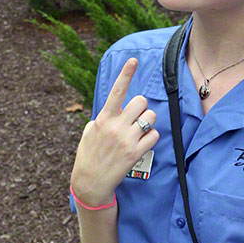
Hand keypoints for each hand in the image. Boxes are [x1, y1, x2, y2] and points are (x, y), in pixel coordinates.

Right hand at [70, 58, 158, 206]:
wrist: (90, 182)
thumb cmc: (88, 155)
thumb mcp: (89, 132)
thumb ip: (103, 118)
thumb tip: (114, 109)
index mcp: (103, 118)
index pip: (116, 91)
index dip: (125, 74)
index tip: (133, 60)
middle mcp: (115, 126)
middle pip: (141, 102)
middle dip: (142, 108)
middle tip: (136, 118)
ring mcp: (126, 140)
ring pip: (150, 117)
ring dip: (149, 122)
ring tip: (139, 131)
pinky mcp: (136, 153)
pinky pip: (154, 135)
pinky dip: (151, 138)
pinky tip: (142, 144)